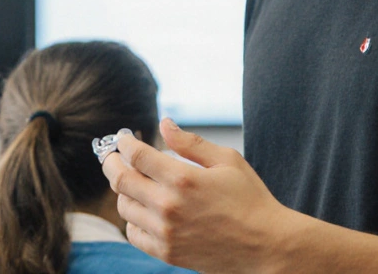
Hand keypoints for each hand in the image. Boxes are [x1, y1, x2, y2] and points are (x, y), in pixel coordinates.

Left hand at [101, 117, 295, 273]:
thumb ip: (191, 142)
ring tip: (132, 181)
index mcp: (183, 179)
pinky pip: (133, 234)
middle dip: (112, 163)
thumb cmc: (250, 200)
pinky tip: (142, 209)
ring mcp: (165, 233)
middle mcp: (168, 206)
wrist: (266, 246)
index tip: (125, 138)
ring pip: (124, 207)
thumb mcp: (228, 161)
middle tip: (113, 157)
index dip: (125, 143)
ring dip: (123, 190)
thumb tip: (164, 123)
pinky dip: (132, 219)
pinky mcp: (167, 253)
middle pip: (121, 180)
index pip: (137, 156)